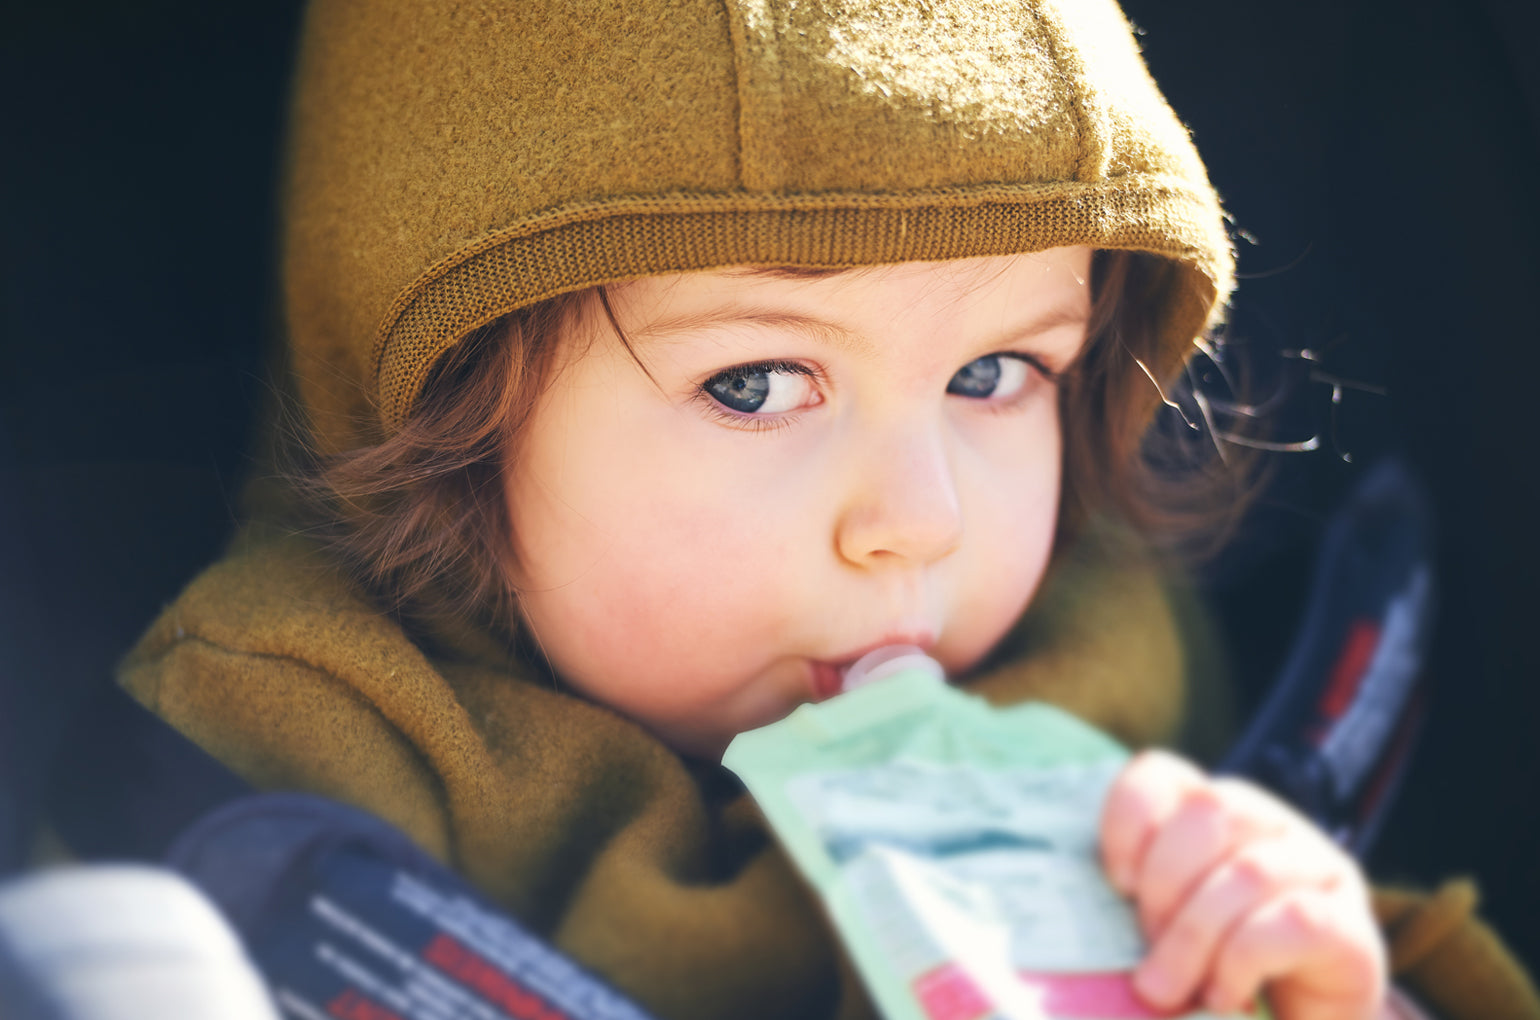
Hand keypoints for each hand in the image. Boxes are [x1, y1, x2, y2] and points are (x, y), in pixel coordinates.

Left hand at [1099, 749, 1387, 1019]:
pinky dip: (1242, 961)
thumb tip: (1086, 920)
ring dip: (1195, 936)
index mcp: (1216, 814)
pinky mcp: (1352, 927)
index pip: (1163, 773)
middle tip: (1147, 950)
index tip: (1117, 883)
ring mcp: (1320, 870)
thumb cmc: (1215, 978)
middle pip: (1210, 811)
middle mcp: (1273, 826)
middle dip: (1165, 885)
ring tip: (1170, 990)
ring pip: (1248, 871)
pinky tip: (1225, 997)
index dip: (1130, 818)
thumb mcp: (1164, 931)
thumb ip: (1138, 908)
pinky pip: (1293, 920)